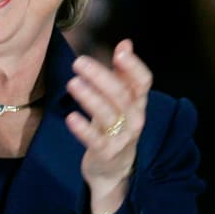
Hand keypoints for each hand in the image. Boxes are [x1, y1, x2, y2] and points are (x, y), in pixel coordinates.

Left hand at [65, 38, 148, 213]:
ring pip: (108, 115)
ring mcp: (122, 137)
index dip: (134, 66)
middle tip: (79, 62)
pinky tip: (70, 117)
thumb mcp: (122, 102)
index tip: (120, 51)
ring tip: (72, 83)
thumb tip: (125, 43)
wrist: (114, 170)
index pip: (144, 82)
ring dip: (90, 98)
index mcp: (139, 104)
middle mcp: (135, 119)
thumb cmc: (116, 128)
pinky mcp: (106, 153)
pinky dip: (83, 128)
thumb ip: (123, 74)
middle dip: (101, 77)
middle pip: (121, 95)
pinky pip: (95, 140)